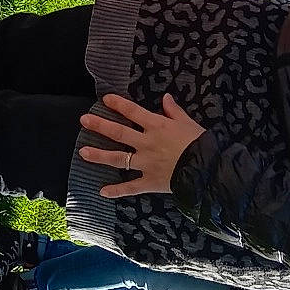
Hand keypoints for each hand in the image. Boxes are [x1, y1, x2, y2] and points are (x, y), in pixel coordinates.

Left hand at [77, 93, 206, 198]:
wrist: (206, 170)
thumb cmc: (199, 144)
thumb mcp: (188, 123)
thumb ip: (174, 111)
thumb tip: (166, 97)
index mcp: (156, 126)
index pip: (133, 111)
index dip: (118, 104)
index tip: (105, 100)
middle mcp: (146, 143)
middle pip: (119, 132)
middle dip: (100, 125)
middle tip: (84, 120)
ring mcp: (145, 163)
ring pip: (118, 158)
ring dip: (99, 155)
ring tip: (82, 152)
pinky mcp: (149, 181)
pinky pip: (130, 187)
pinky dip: (116, 191)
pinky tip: (102, 192)